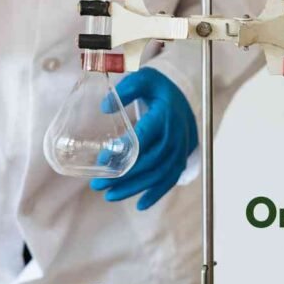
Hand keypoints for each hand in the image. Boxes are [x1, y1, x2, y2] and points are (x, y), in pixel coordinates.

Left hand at [91, 68, 197, 210]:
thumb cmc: (159, 89)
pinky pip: (170, 179)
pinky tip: (140, 205)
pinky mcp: (180, 158)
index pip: (144, 137)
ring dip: (134, 188)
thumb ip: (126, 89)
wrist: (186, 95)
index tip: (102, 160)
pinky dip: (157, 194)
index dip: (124, 151)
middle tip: (97, 184)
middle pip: (149, 161)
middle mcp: (174, 135)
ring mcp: (179, 149)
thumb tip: (105, 107)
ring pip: (158, 174)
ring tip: (110, 195)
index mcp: (164, 116)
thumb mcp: (144, 79)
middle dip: (123, 176)